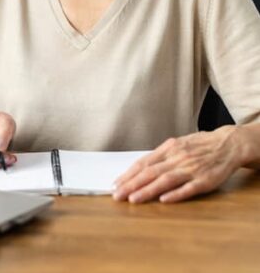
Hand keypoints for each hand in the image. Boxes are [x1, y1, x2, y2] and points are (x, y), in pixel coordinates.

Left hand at [113, 126, 244, 202]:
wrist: (228, 144)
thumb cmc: (200, 145)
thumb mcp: (177, 144)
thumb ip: (160, 156)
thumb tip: (140, 167)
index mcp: (169, 148)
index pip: (144, 163)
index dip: (128, 174)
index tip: (116, 184)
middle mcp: (177, 158)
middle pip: (150, 172)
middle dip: (131, 184)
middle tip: (117, 195)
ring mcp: (191, 169)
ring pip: (165, 180)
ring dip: (147, 190)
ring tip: (133, 199)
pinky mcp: (205, 180)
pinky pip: (189, 188)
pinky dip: (176, 194)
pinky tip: (163, 200)